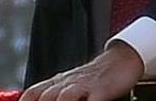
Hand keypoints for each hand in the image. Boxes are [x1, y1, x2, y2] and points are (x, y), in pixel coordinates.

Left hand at [18, 42, 144, 100]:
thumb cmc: (95, 76)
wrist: (122, 58)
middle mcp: (68, 82)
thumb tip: (34, 99)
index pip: (32, 93)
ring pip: (63, 97)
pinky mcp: (101, 90)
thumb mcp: (71, 82)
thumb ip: (53, 92)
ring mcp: (84, 85)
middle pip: (45, 96)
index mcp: (58, 81)